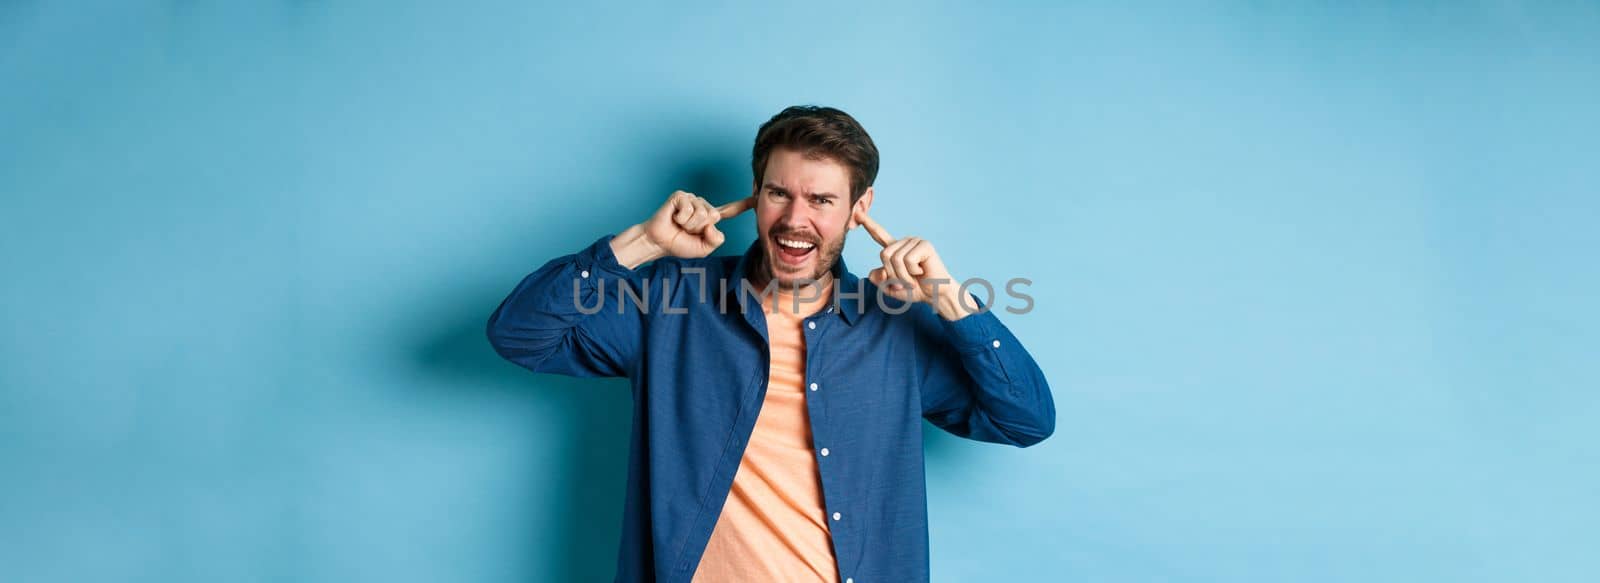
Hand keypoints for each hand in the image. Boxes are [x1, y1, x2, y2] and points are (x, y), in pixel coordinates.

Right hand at [612, 191, 754, 268]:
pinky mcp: (681, 196)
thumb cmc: (679, 244)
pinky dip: (680, 219)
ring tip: (680, 225)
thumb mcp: (704, 249)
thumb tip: (713, 224)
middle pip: (714, 216)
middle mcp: (703, 206)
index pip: (731, 210)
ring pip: (701, 214)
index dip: (744, 204)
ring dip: (689, 225)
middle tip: (687, 230)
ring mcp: (692, 199)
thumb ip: (716, 240)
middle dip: (699, 228)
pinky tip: (674, 218)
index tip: (758, 198)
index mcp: (711, 218)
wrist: (659, 243)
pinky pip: (688, 209)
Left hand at [855, 208, 977, 320]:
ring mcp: (915, 242)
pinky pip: (907, 260)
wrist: (935, 295)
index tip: (857, 213)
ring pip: (895, 258)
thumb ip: (879, 279)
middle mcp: (904, 242)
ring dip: (903, 276)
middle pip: (884, 254)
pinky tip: (922, 272)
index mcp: (895, 249)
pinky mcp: (924, 245)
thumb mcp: (890, 287)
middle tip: (907, 281)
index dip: (868, 224)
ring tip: (914, 278)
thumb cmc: (914, 290)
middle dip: (893, 274)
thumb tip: (879, 271)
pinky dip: (912, 272)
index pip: (879, 234)